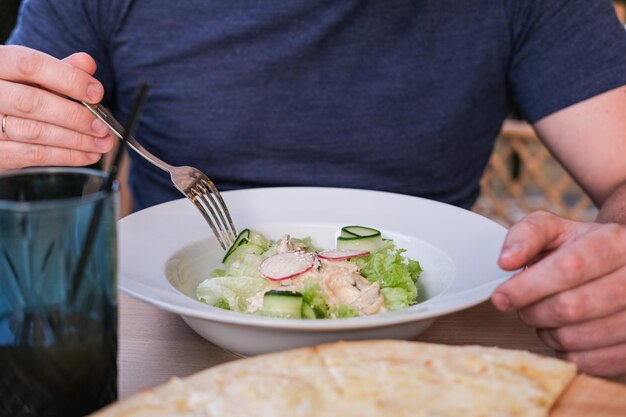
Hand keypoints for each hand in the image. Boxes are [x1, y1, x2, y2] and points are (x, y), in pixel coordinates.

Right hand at [0, 45, 113, 168]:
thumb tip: (87, 64)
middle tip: (102, 126)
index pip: (30, 65)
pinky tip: (87, 155)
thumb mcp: (29, 74)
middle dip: (74, 116)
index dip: (68, 78)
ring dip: (76, 140)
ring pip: (34, 132)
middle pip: (32, 102)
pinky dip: (65, 156)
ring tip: (102, 143)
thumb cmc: (12, 91)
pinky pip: (31, 155)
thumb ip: (58, 68)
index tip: (97, 93)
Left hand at [491, 211, 625, 375]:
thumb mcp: (553, 229)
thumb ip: (525, 235)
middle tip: (523, 306)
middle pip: (570, 307)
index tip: (501, 297)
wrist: (615, 266)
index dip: (528, 286)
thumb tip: (506, 260)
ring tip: (545, 315)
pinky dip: (564, 351)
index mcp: (615, 243)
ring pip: (576, 338)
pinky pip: (587, 361)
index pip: (569, 268)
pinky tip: (565, 331)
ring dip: (547, 332)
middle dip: (533, 311)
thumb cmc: (579, 248)